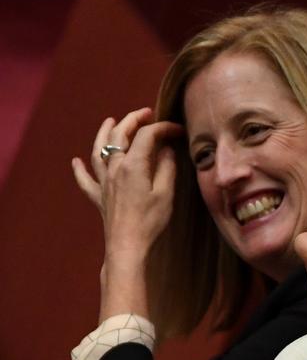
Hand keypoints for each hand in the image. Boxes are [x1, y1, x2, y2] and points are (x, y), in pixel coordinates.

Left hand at [71, 108, 183, 320]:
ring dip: (104, 133)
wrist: (128, 246)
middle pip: (120, 135)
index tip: (178, 130)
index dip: (163, 128)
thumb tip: (167, 150)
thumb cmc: (150, 221)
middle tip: (146, 114)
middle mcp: (115, 168)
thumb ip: (166, 168)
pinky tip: (75, 161)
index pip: (147, 136)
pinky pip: (85, 180)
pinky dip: (79, 169)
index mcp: (133, 165)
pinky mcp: (99, 197)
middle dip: (133, 120)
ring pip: (99, 150)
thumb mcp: (166, 193)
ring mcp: (104, 182)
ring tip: (110, 121)